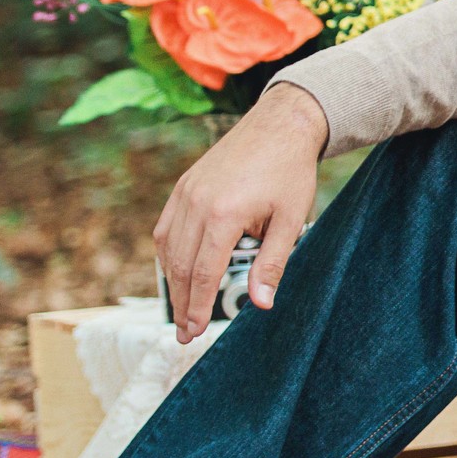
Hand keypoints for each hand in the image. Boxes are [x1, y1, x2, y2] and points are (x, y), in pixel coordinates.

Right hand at [154, 82, 328, 343]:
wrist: (281, 124)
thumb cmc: (290, 171)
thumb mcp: (290, 219)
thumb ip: (273, 263)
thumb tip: (262, 304)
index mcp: (223, 214)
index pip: (203, 272)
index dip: (197, 306)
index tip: (194, 331)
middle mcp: (196, 203)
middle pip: (179, 265)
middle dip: (181, 302)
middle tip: (185, 333)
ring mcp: (185, 192)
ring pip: (167, 248)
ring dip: (172, 281)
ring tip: (181, 308)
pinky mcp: (183, 185)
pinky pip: (166, 228)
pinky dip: (168, 253)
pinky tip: (177, 271)